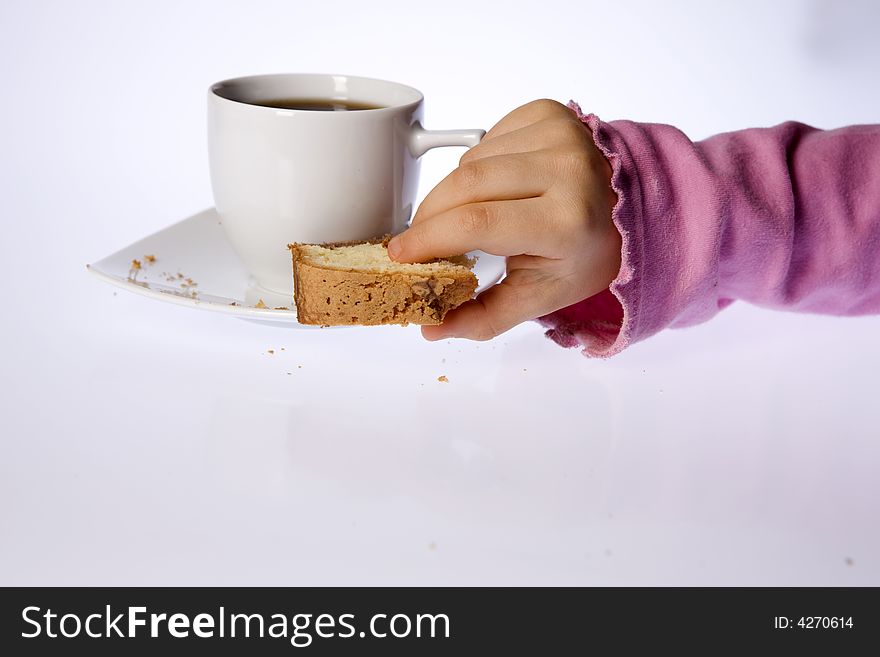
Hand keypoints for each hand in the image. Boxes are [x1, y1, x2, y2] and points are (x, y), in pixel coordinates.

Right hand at [388, 99, 620, 340]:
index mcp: (567, 222)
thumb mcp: (541, 294)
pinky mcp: (550, 113)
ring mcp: (560, 134)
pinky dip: (478, 166)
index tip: (400, 254)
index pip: (478, 222)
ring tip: (471, 215)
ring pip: (472, 161)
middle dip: (430, 215)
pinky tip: (498, 186)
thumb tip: (431, 329)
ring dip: (456, 192)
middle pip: (466, 185)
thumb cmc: (582, 254)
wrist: (629, 207)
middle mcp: (567, 169)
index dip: (429, 237)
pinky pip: (487, 139)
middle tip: (418, 240)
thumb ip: (485, 316)